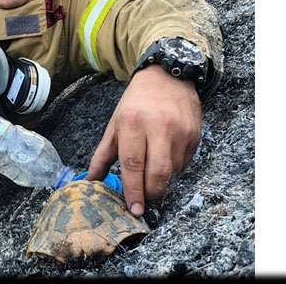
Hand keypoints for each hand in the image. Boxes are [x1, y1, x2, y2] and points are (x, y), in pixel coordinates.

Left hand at [85, 64, 201, 216]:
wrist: (166, 76)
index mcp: (133, 123)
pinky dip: (174, 170)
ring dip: (162, 182)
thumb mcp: (115, 125)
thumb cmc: (136, 103)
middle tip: (143, 200)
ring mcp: (180, 131)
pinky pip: (185, 163)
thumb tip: (90, 181)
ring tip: (151, 177)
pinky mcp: (195, 134)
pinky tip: (164, 160)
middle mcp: (159, 127)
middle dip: (150, 193)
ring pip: (173, 172)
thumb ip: (102, 155)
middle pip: (158, 173)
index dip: (133, 190)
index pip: (133, 164)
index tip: (133, 209)